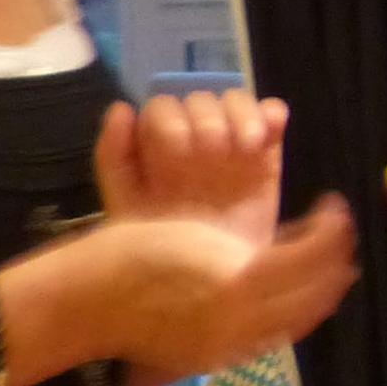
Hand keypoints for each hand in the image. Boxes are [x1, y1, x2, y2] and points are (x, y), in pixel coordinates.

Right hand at [55, 200, 360, 378]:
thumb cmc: (133, 250)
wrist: (84, 301)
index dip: (333, 229)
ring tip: (330, 266)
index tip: (335, 206)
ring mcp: (229, 346)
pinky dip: (293, 315)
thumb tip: (298, 243)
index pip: (311, 257)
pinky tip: (292, 295)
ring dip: (321, 292)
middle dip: (336, 262)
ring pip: (298, 322)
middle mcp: (242, 321)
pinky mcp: (215, 361)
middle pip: (315, 295)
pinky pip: (271, 338)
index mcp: (238, 281)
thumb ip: (252, 245)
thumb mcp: (200, 232)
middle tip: (341, 237)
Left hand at [93, 90, 290, 248]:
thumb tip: (122, 108)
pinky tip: (266, 138)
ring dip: (240, 115)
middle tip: (215, 154)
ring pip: (235, 101)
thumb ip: (114, 159)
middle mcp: (193, 140)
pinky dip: (270, 114)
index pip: (161, 109)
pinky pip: (271, 113)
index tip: (180, 152)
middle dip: (207, 121)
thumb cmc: (168, 250)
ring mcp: (231, 143)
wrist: (219, 286)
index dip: (170, 123)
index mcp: (156, 150)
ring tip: (245, 147)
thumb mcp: (128, 208)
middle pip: (199, 100)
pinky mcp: (266, 151)